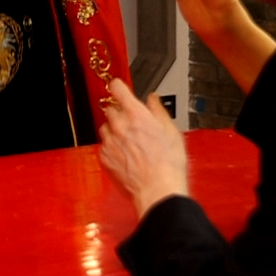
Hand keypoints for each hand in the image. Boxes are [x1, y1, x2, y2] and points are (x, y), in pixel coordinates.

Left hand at [99, 79, 188, 216]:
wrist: (158, 189)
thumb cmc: (168, 163)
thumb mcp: (171, 130)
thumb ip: (158, 110)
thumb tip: (152, 100)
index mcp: (135, 114)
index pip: (117, 88)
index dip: (119, 86)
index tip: (120, 88)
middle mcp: (119, 125)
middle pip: (111, 109)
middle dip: (120, 113)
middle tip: (134, 123)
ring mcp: (110, 142)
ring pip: (106, 128)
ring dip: (115, 130)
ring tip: (131, 142)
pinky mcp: (105, 158)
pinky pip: (104, 146)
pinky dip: (112, 148)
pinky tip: (127, 156)